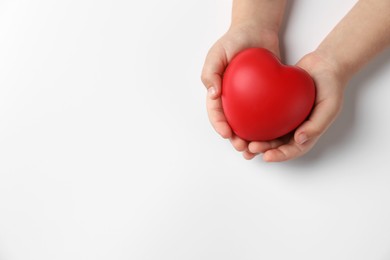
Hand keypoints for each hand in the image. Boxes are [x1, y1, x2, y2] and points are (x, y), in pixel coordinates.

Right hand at [201, 24, 279, 158]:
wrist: (257, 31)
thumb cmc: (234, 40)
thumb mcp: (217, 53)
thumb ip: (211, 72)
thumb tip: (213, 94)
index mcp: (218, 92)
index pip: (216, 112)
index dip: (219, 125)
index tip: (227, 133)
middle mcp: (232, 99)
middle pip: (232, 124)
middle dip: (235, 139)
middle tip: (242, 147)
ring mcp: (248, 99)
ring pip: (248, 124)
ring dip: (250, 139)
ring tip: (256, 149)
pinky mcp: (264, 97)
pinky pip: (265, 114)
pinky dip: (266, 127)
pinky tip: (273, 136)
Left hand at [247, 51, 346, 161]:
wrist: (323, 65)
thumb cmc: (331, 87)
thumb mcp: (330, 107)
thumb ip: (317, 125)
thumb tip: (299, 140)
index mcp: (307, 133)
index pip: (292, 150)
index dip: (279, 156)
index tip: (266, 156)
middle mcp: (294, 128)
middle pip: (276, 144)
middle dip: (262, 149)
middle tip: (250, 148)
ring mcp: (284, 117)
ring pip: (266, 132)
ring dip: (254, 139)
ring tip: (240, 141)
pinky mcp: (275, 105)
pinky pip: (262, 115)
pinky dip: (252, 120)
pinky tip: (240, 120)